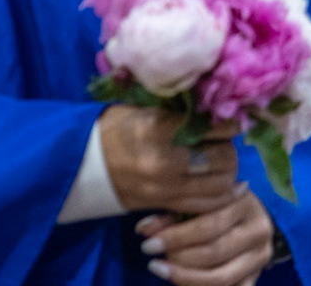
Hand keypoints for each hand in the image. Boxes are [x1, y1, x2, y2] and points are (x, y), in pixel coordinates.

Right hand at [98, 106, 241, 214]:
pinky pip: (207, 205)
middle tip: (224, 141)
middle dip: (229, 148)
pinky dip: (223, 195)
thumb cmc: (110, 129)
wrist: (81, 163)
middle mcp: (165, 160)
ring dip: (228, 172)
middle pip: (222, 158)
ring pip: (220, 184)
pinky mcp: (166, 204)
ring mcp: (166, 186)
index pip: (211, 127)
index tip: (230, 120)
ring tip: (223, 161)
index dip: (228, 124)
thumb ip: (174, 110)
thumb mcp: (139, 109)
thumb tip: (210, 106)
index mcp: (157, 128)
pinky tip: (228, 185)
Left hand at [136, 190, 275, 284]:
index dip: (175, 238)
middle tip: (153, 262)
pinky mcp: (257, 276)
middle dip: (179, 260)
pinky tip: (180, 283)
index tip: (147, 245)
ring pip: (223, 277)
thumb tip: (144, 230)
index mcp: (244, 203)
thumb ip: (170, 214)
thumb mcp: (194, 201)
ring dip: (187, 279)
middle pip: (215, 252)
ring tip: (162, 271)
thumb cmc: (212, 202)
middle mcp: (259, 230)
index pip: (208, 226)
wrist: (247, 214)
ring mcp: (261, 256)